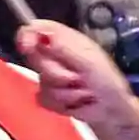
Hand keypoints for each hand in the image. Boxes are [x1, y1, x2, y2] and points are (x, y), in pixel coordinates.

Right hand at [19, 22, 138, 139]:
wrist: (111, 110)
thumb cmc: (106, 81)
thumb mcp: (89, 60)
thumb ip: (65, 48)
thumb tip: (42, 35)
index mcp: (65, 40)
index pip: (37, 29)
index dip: (28, 35)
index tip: (27, 46)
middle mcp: (55, 56)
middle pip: (35, 57)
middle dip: (56, 72)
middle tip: (77, 77)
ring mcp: (50, 76)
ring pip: (42, 82)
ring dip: (65, 91)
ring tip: (83, 92)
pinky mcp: (48, 96)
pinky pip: (43, 99)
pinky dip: (62, 104)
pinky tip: (76, 103)